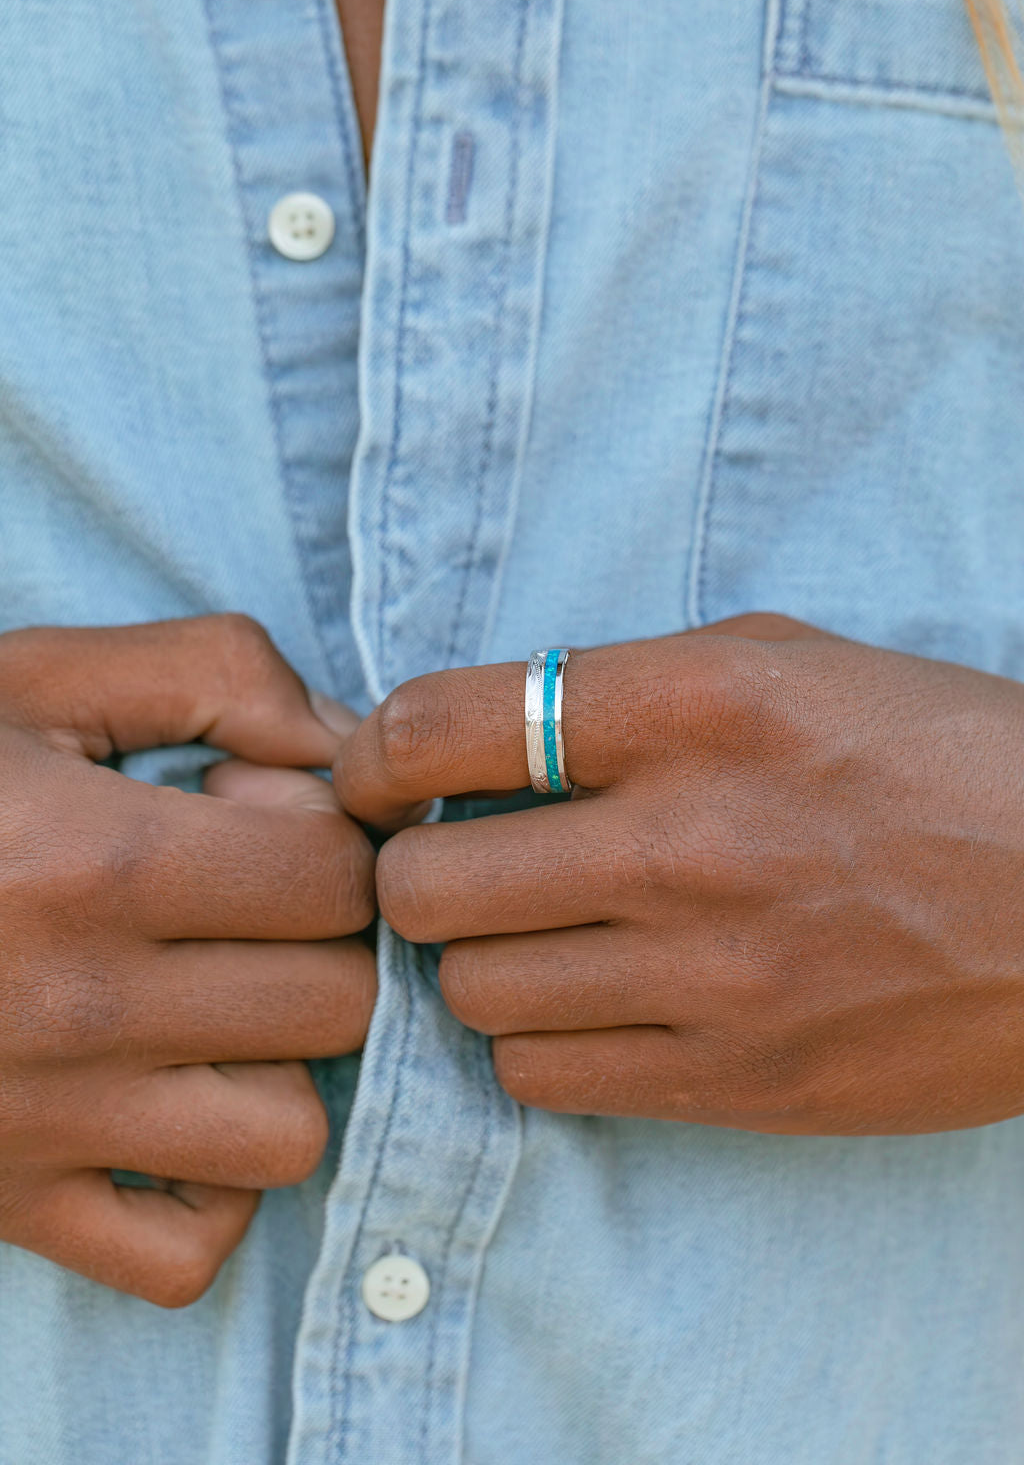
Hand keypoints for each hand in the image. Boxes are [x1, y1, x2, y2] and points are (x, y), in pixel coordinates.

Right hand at [0, 615, 375, 1304]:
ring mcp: (46, 1123)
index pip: (337, 880)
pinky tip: (167, 1106)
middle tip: (241, 905)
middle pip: (335, 1002)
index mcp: (98, 861)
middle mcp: (82, 1006)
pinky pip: (186, 1254)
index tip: (253, 819)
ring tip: (212, 1005)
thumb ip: (213, 671)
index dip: (326, 837)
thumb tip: (347, 745)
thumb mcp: (35, 675)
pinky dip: (207, 1190)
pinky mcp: (10, 1203)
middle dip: (320, 939)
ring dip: (278, 1063)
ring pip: (289, 1134)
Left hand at [336, 614, 1023, 1134]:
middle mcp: (682, 842)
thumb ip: (631, 689)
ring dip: (478, 960)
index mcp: (694, 709)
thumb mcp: (792, 663)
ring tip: (531, 934)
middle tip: (453, 863)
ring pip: (471, 993)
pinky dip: (539, 1037)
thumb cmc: (942, 760)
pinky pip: (545, 1076)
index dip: (373, 756)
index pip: (440, 726)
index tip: (378, 778)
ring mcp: (706, 978)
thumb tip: (493, 736)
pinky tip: (590, 999)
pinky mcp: (735, 1081)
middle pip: (422, 885)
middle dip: (410, 872)